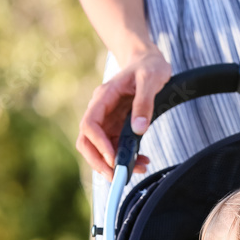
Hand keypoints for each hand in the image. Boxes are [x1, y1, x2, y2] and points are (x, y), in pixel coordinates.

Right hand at [76, 46, 171, 178]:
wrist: (150, 62)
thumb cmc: (150, 66)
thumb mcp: (152, 78)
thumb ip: (145, 102)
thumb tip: (139, 130)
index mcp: (103, 98)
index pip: (90, 125)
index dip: (98, 145)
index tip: (114, 158)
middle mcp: (101, 111)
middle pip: (87, 142)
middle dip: (99, 162)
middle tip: (117, 177)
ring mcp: (108, 121)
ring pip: (101, 149)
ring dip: (115, 164)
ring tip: (139, 169)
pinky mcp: (118, 127)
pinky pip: (116, 148)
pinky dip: (127, 159)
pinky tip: (143, 162)